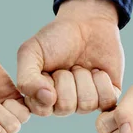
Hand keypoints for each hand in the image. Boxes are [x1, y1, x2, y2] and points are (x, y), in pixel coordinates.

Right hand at [17, 0, 122, 116]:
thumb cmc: (55, 38)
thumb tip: (46, 100)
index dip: (46, 87)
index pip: (42, 109)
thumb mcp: (31, 52)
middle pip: (65, 107)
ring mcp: (84, 103)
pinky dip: (102, 81)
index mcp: (40, 98)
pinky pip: (106, 101)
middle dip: (67, 79)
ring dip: (84, 78)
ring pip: (86, 104)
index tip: (47, 70)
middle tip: (67, 66)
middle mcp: (62, 105)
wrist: (87, 23)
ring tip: (81, 66)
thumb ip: (26, 79)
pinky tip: (97, 71)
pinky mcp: (106, 98)